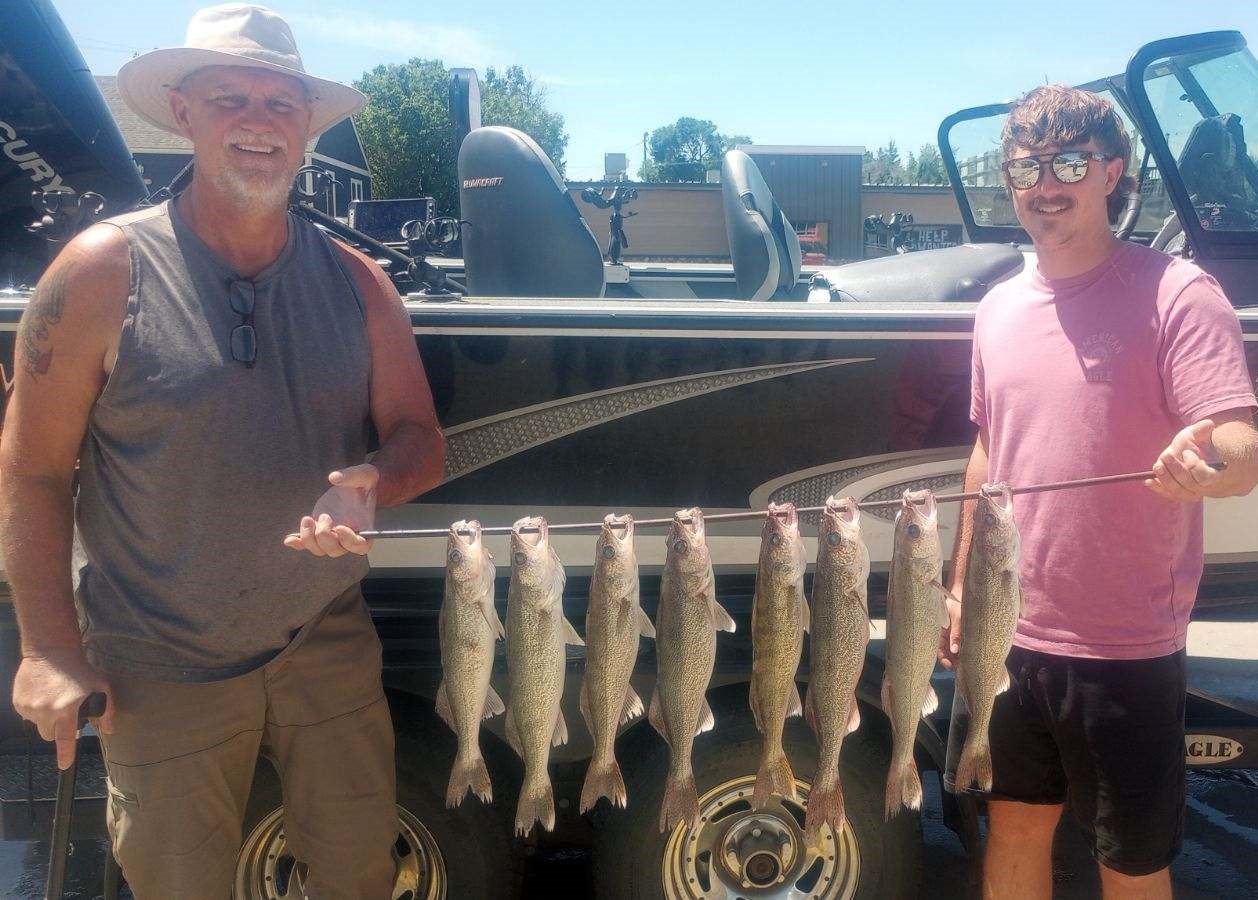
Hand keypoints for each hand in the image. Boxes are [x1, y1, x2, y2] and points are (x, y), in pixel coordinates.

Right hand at [12, 648, 112, 769]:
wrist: (51, 651)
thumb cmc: (79, 669)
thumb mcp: (101, 686)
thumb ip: (106, 711)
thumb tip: (108, 730)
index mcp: (66, 709)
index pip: (64, 739)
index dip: (65, 754)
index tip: (64, 765)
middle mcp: (45, 711)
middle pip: (50, 736)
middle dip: (57, 729)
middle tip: (64, 712)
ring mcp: (30, 707)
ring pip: (38, 725)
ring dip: (47, 718)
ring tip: (54, 698)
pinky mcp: (18, 702)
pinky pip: (28, 715)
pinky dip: (36, 709)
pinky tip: (44, 694)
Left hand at [284, 464, 376, 556]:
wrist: (354, 486)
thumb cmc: (363, 482)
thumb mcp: (364, 474)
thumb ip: (352, 475)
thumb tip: (334, 477)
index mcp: (364, 526)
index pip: (360, 545)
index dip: (349, 542)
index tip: (339, 527)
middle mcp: (348, 536)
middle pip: (336, 550)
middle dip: (325, 537)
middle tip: (324, 516)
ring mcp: (332, 535)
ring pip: (320, 549)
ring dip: (310, 538)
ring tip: (307, 519)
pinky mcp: (318, 531)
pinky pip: (307, 543)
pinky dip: (298, 543)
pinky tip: (289, 539)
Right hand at [938, 587, 961, 669]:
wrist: (962, 589)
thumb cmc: (958, 601)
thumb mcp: (957, 617)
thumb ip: (956, 634)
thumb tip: (954, 651)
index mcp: (938, 629)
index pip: (937, 648)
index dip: (943, 658)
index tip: (950, 666)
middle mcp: (942, 632)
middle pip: (943, 650)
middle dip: (950, 660)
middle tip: (959, 667)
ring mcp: (949, 631)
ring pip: (950, 647)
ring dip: (956, 655)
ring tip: (964, 662)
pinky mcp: (955, 629)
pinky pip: (956, 642)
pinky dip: (960, 648)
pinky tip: (966, 653)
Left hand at [1145, 419, 1223, 501]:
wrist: (1188, 454)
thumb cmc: (1195, 444)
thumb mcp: (1198, 435)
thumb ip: (1202, 430)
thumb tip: (1208, 424)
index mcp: (1212, 473)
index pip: (1204, 476)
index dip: (1194, 466)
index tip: (1185, 452)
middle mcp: (1202, 486)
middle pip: (1189, 483)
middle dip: (1176, 470)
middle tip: (1166, 455)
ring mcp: (1188, 492)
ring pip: (1177, 491)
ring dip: (1165, 479)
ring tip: (1157, 466)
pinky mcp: (1175, 493)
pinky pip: (1167, 494)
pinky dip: (1157, 488)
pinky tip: (1148, 481)